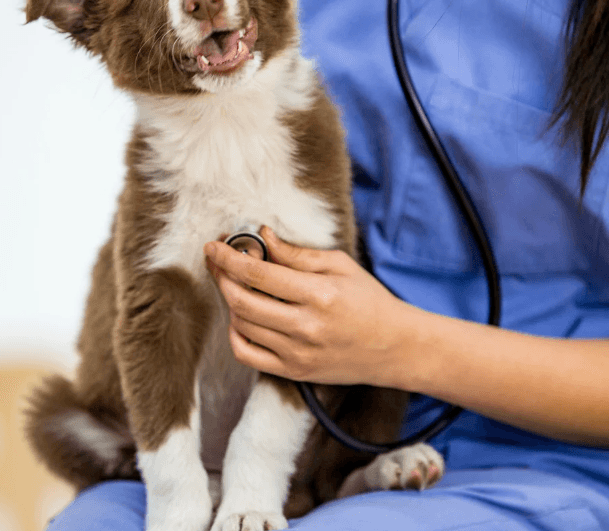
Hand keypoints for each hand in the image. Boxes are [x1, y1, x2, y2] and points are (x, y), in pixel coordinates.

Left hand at [203, 227, 412, 385]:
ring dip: (229, 302)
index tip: (213, 246)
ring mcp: (298, 354)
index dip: (228, 258)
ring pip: (242, 326)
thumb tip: (263, 237)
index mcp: (320, 294)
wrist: (395, 347)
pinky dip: (235, 334)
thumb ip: (298, 254)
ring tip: (236, 286)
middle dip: (221, 277)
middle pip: (242, 301)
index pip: (258, 274)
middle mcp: (306, 327)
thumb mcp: (340, 266)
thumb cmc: (369, 301)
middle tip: (217, 262)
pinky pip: (247, 355)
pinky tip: (242, 317)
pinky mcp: (294, 372)